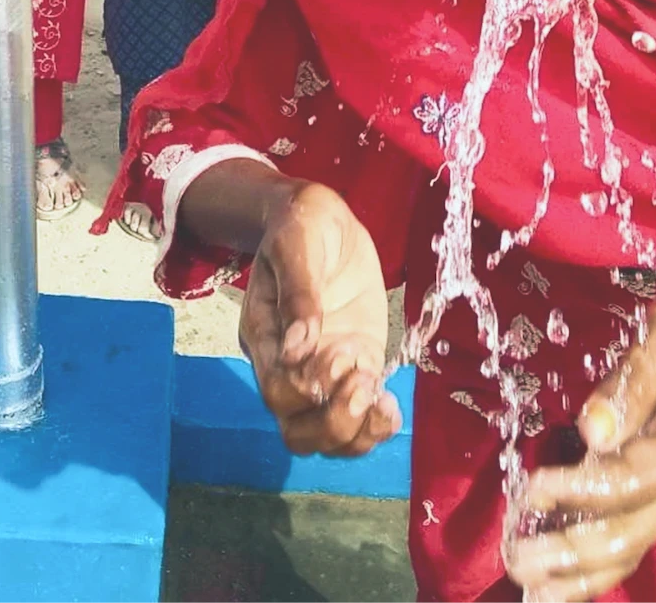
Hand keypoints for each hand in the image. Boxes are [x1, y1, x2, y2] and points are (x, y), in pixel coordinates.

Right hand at [239, 181, 400, 457]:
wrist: (323, 218)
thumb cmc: (302, 225)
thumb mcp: (296, 245)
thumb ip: (299, 292)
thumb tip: (300, 348)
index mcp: (265, 335)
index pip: (278, 390)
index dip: (310, 387)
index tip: (342, 350)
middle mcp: (289, 364)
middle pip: (298, 431)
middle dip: (334, 423)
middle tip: (363, 381)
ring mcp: (324, 369)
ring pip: (327, 437)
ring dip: (357, 431)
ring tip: (380, 397)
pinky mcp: (356, 365)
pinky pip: (359, 419)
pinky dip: (375, 426)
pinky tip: (390, 405)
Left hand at [506, 277, 655, 601]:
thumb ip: (630, 383)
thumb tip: (590, 430)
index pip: (626, 482)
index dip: (576, 491)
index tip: (529, 490)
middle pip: (625, 532)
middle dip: (569, 552)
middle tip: (516, 561)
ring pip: (625, 547)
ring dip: (576, 573)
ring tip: (529, 590)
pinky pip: (624, 537)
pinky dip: (590, 563)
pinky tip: (555, 580)